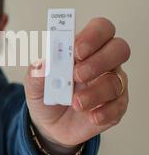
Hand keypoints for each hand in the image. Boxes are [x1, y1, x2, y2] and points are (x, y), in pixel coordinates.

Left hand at [24, 17, 130, 147]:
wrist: (49, 125)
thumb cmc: (46, 95)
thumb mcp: (34, 83)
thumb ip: (37, 72)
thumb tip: (43, 65)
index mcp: (83, 49)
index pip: (100, 29)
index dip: (93, 36)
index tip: (77, 51)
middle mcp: (102, 63)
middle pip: (119, 48)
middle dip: (100, 60)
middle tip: (78, 75)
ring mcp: (111, 84)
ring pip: (117, 80)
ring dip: (96, 92)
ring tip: (76, 103)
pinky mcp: (115, 106)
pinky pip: (119, 106)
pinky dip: (105, 112)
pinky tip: (91, 116)